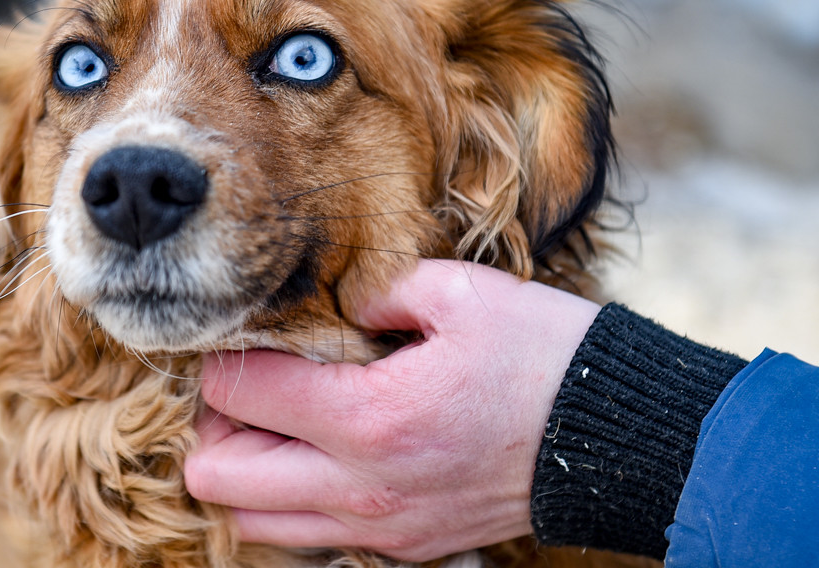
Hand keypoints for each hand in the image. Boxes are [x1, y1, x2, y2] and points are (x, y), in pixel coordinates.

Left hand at [184, 260, 600, 562]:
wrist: (616, 439)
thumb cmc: (541, 356)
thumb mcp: (459, 294)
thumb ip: (375, 288)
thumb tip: (326, 298)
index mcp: (368, 417)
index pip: (237, 393)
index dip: (224, 355)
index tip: (245, 334)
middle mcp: (361, 486)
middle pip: (218, 476)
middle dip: (215, 423)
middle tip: (249, 384)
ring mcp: (379, 526)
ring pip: (251, 520)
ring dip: (245, 468)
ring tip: (280, 420)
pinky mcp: (401, 545)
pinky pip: (306, 533)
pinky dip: (289, 496)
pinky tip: (324, 449)